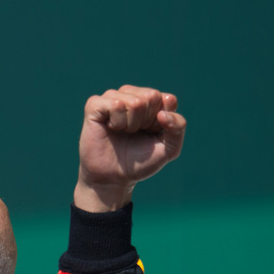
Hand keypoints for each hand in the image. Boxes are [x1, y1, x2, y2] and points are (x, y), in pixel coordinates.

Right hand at [74, 85, 185, 211]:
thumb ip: (178, 128)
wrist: (113, 178)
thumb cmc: (140, 162)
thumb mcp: (169, 149)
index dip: (162, 122)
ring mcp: (113, 97)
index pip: (168, 100)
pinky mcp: (95, 105)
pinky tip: (111, 128)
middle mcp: (132, 95)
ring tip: (123, 132)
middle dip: (147, 121)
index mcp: (151, 102)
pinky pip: (115, 104)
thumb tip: (163, 113)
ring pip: (135, 102)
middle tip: (136, 133)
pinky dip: (118, 122)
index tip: (152, 134)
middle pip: (151, 96)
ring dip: (132, 124)